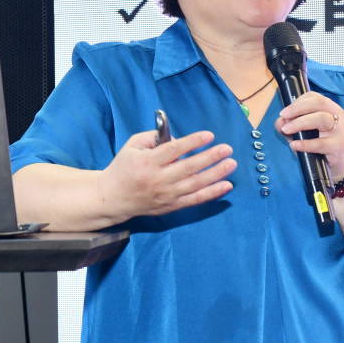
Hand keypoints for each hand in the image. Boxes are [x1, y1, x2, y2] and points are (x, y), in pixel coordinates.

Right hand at [97, 130, 235, 221]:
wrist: (112, 198)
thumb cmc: (123, 168)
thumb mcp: (132, 146)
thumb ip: (153, 137)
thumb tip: (179, 139)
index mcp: (147, 162)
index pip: (174, 151)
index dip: (193, 142)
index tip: (209, 136)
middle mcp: (158, 179)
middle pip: (189, 168)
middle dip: (210, 157)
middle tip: (227, 149)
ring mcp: (166, 195)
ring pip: (196, 184)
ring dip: (216, 174)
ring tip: (231, 164)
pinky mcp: (171, 206)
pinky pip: (195, 200)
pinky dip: (212, 193)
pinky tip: (226, 185)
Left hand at [275, 92, 343, 182]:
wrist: (340, 162)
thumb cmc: (320, 142)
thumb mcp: (303, 132)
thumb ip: (290, 125)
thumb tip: (280, 122)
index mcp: (329, 107)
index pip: (314, 97)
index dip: (298, 102)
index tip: (285, 111)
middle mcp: (337, 115)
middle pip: (319, 103)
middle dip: (298, 108)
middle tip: (283, 116)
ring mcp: (339, 131)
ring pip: (321, 119)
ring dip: (300, 123)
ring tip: (286, 129)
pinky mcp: (338, 147)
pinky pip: (320, 144)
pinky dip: (306, 144)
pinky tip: (295, 145)